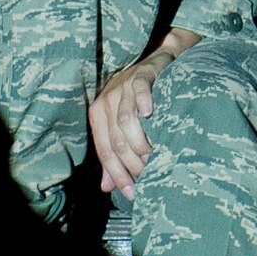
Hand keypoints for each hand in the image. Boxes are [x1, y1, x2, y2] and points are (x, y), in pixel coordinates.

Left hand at [89, 28, 198, 198]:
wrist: (158, 63)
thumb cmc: (138, 99)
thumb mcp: (122, 127)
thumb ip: (114, 154)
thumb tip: (108, 187)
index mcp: (98, 115)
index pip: (104, 151)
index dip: (117, 174)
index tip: (131, 192)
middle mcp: (106, 100)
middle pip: (115, 140)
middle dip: (131, 163)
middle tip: (149, 175)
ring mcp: (123, 86)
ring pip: (126, 121)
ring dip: (139, 142)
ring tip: (153, 156)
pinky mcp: (141, 73)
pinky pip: (139, 89)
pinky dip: (142, 102)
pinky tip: (150, 114)